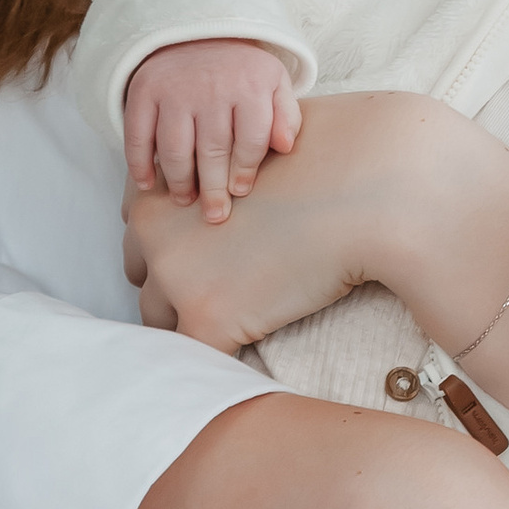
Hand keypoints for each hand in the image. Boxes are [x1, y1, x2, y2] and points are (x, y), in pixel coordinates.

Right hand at [124, 38, 301, 217]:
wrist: (199, 32)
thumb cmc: (241, 70)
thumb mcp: (274, 82)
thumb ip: (286, 115)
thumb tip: (285, 147)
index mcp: (250, 85)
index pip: (251, 140)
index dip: (245, 171)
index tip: (239, 192)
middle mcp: (212, 87)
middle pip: (213, 150)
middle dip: (213, 189)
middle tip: (215, 215)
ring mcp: (175, 89)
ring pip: (175, 148)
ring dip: (179, 181)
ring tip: (185, 200)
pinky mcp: (145, 90)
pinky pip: (138, 134)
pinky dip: (139, 163)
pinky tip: (147, 183)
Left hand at [125, 92, 451, 354]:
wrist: (368, 189)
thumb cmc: (322, 161)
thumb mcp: (248, 153)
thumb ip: (213, 179)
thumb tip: (210, 210)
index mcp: (159, 186)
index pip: (140, 228)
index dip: (173, 242)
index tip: (205, 249)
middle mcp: (151, 231)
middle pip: (143, 274)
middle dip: (175, 284)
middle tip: (223, 286)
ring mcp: (176, 278)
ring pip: (161, 320)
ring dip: (192, 323)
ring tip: (237, 321)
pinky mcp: (209, 319)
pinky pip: (197, 356)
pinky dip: (218, 356)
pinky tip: (249, 347)